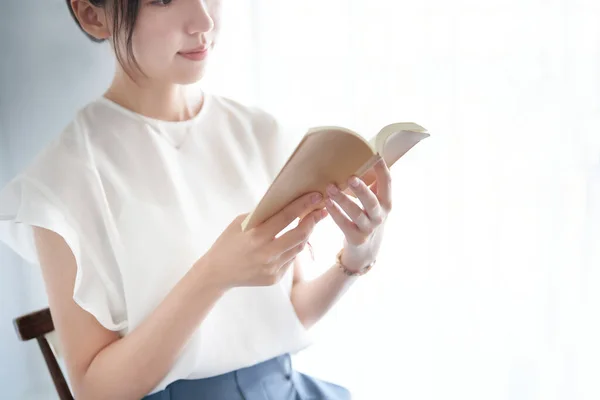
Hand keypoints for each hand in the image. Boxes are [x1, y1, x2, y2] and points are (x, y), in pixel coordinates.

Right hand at [200, 192, 326, 288]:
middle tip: (320, 210)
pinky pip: (290, 259)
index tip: (316, 196)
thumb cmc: (228, 242)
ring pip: (298, 248)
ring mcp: (272, 268)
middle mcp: (266, 253)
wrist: (217, 273)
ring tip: (310, 223)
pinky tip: (293, 240)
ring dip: (306, 234)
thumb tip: (286, 203)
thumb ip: (262, 215)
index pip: (286, 217)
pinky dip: (293, 248)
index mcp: (256, 236)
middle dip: (313, 221)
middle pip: (300, 235)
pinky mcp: (275, 278)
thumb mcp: (240, 223)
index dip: (303, 205)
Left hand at [324, 156, 391, 271]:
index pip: (387, 183)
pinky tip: (326, 203)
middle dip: (362, 189)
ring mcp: (369, 228)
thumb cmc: (367, 218)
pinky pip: (345, 225)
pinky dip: (335, 213)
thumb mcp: (374, 202)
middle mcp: (380, 215)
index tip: (374, 154)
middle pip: (372, 201)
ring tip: (330, 188)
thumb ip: (371, 184)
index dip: (382, 169)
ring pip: (356, 213)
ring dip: (343, 200)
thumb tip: (362, 156)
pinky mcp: (356, 238)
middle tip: (350, 177)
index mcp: (386, 203)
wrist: (366, 251)